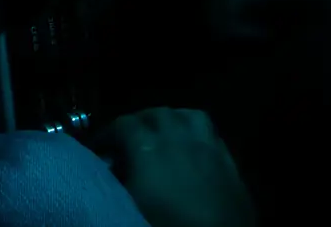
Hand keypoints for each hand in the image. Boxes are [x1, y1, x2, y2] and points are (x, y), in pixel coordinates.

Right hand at [104, 108, 254, 226]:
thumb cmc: (168, 223)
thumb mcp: (131, 203)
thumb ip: (119, 179)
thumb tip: (112, 168)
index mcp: (149, 148)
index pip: (123, 125)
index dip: (108, 134)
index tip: (100, 148)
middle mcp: (179, 138)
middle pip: (157, 114)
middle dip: (141, 121)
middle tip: (131, 138)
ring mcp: (208, 146)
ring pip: (190, 116)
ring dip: (174, 120)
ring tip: (166, 133)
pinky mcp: (229, 161)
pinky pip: (213, 134)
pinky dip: (199, 135)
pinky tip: (195, 149)